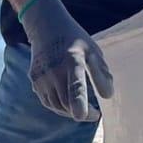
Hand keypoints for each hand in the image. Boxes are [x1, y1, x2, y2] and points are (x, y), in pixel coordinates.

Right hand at [17, 0, 111, 121]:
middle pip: (66, 102)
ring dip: (71, 111)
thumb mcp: (93, 51)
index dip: (78, 102)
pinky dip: (60, 107)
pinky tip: (69, 103)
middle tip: (95, 115)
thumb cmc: (75, 40)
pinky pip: (48, 101)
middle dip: (82, 113)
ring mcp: (42, 76)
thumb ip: (101, 73)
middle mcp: (54, 70)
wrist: (45, 27)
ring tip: (83, 108)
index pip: (75, 85)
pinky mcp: (34, 80)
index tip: (82, 116)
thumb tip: (107, 96)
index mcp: (73, 60)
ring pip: (57, 105)